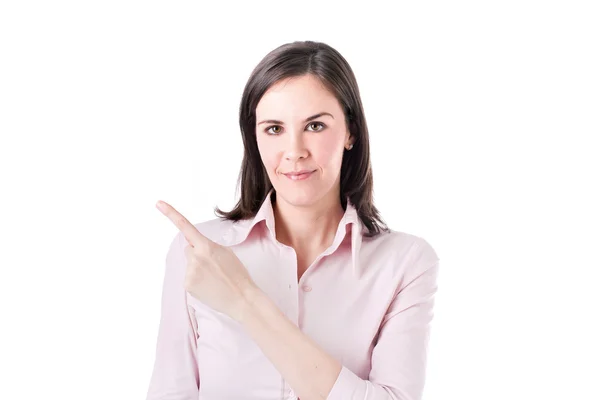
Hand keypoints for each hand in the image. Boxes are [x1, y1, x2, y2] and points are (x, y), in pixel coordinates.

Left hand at [156, 200, 256, 320]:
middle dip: (198, 253)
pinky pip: (189, 276)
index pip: (186, 227)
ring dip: (198, 267)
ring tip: (214, 277)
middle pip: (190, 249)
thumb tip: (195, 247)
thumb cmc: (237, 274)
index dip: (171, 214)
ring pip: (190, 263)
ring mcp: (189, 272)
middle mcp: (195, 257)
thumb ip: (208, 246)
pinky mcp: (187, 285)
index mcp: (206, 246)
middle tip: (214, 265)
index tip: (158, 203)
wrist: (241, 298)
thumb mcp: (226, 252)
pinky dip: (197, 280)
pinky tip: (209, 285)